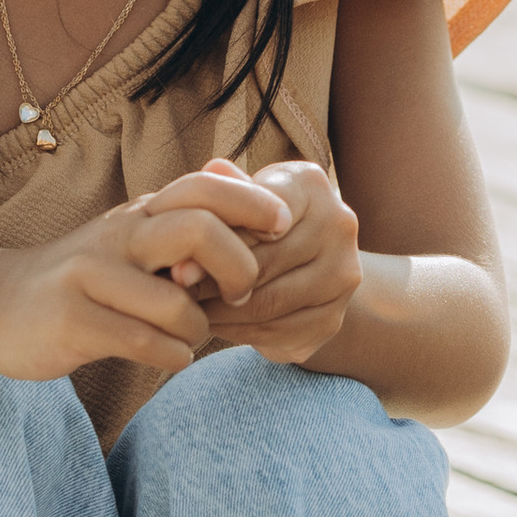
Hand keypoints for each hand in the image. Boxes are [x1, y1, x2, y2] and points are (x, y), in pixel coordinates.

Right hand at [0, 186, 264, 383]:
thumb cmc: (83, 279)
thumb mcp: (131, 243)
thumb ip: (185, 230)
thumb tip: (261, 213)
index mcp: (138, 213)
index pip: (205, 187)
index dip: (254, 204)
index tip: (284, 228)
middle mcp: (117, 235)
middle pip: (198, 230)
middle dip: (238, 268)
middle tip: (241, 295)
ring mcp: (90, 277)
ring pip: (176, 303)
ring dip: (201, 330)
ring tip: (192, 338)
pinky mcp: (72, 322)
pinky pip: (144, 343)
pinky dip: (172, 356)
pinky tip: (170, 357)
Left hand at [147, 156, 362, 371]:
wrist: (302, 266)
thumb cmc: (253, 223)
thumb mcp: (237, 199)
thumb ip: (217, 194)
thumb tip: (193, 189)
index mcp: (310, 184)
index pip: (262, 211)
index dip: (219, 237)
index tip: (178, 262)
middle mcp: (339, 225)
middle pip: (264, 261)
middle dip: (213, 280)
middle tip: (174, 293)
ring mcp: (342, 274)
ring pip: (268, 302)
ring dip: (220, 312)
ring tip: (188, 310)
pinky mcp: (333, 318)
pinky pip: (277, 332)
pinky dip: (239, 332)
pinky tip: (216, 325)